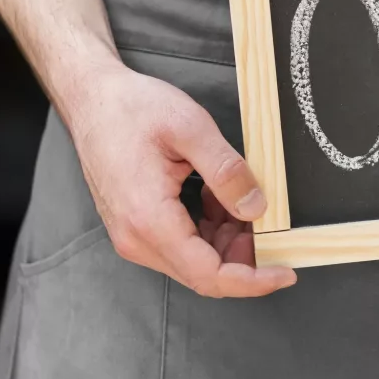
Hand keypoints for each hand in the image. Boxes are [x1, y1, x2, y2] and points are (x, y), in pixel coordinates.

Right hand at [64, 59, 296, 296]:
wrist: (92, 99)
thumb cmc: (131, 108)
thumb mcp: (190, 128)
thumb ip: (227, 171)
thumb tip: (257, 207)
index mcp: (149, 220)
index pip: (209, 274)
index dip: (253, 279)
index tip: (286, 271)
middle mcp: (137, 238)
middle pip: (205, 271)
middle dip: (245, 253)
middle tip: (271, 220)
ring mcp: (134, 235)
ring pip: (196, 259)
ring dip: (228, 238)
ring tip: (243, 197)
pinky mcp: (137, 226)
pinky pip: (182, 243)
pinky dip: (210, 227)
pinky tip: (218, 196)